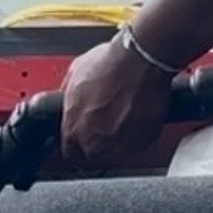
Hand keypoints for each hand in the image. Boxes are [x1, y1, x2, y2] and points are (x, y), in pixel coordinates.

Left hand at [59, 35, 173, 170]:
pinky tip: (138, 112)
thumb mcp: (75, 74)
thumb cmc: (110, 64)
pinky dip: (139, 131)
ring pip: (118, 150)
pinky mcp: (145, 140)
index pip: (70, 150)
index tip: (84, 132)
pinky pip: (139, 142)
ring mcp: (122, 144)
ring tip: (124, 112)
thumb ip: (68, 96)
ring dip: (119, 136)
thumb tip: (68, 98)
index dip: (78, 140)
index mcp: (73, 129)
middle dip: (100, 138)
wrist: (140, 60)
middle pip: (94, 152)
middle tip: (107, 118)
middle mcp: (96, 142)